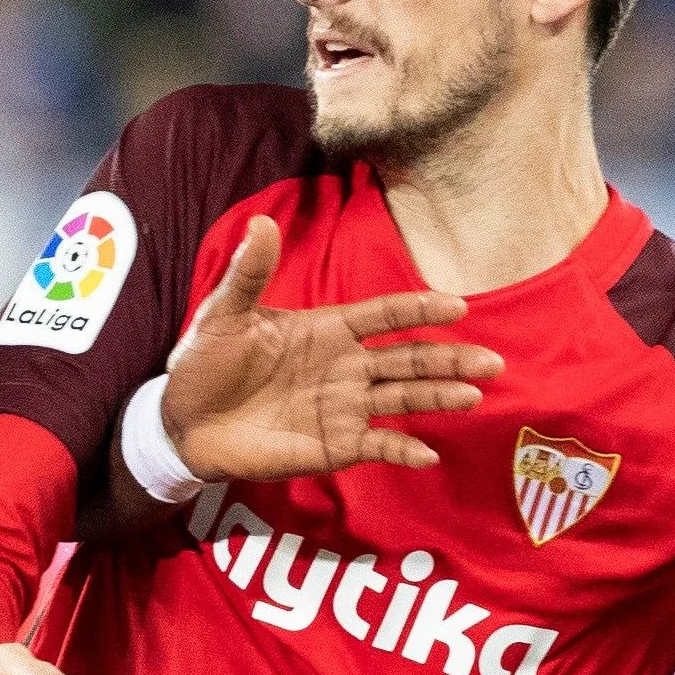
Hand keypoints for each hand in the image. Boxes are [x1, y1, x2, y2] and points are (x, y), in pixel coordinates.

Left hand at [160, 219, 501, 479]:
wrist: (183, 421)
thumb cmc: (206, 362)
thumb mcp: (223, 314)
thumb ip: (249, 274)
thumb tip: (262, 222)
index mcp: (327, 329)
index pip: (384, 315)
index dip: (418, 309)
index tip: (456, 305)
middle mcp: (346, 366)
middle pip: (409, 359)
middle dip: (449, 359)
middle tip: (491, 362)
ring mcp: (344, 407)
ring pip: (403, 399)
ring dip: (438, 398)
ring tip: (472, 396)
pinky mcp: (334, 445)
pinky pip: (377, 445)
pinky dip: (402, 449)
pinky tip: (427, 453)